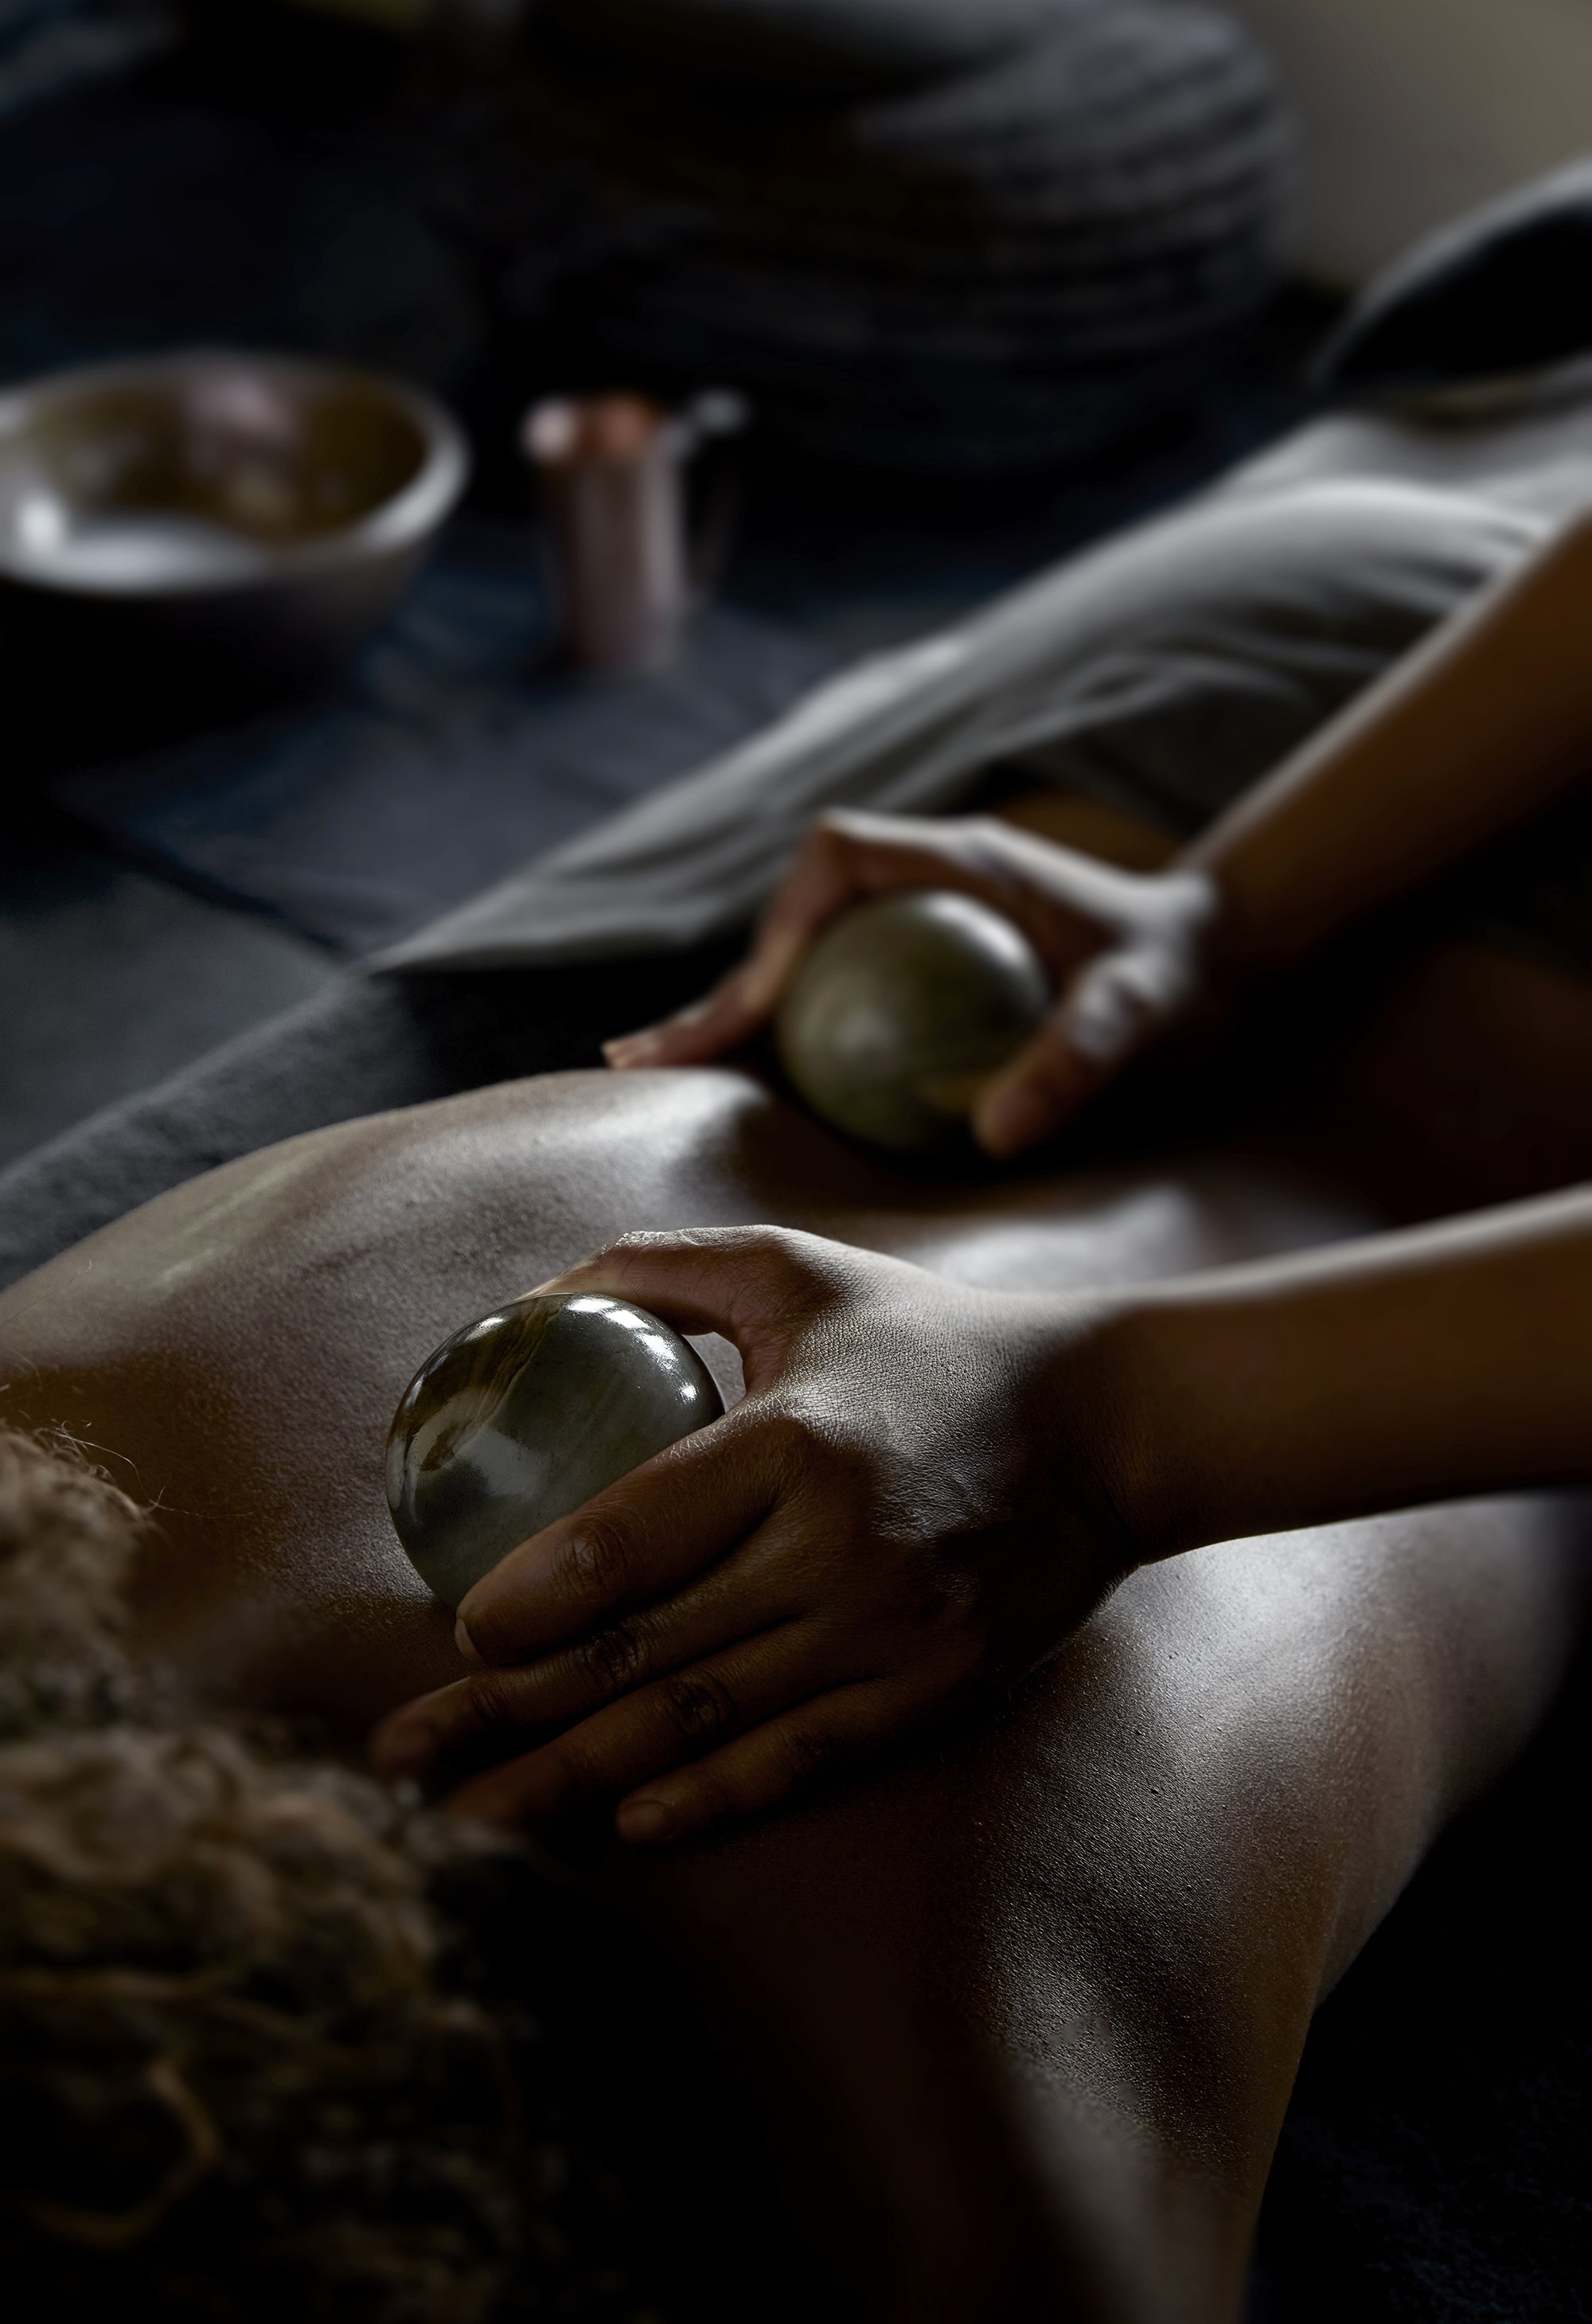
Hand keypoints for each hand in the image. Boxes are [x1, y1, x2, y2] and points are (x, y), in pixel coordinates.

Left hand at [371, 1227, 1147, 1845]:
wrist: (1106, 1424)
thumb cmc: (927, 1338)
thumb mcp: (794, 1271)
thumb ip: (654, 1271)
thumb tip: (517, 1310)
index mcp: (792, 1442)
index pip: (627, 1545)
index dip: (528, 1604)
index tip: (458, 1633)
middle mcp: (835, 1552)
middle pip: (641, 1655)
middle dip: (506, 1715)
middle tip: (400, 1753)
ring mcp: (886, 1636)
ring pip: (700, 1725)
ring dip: (572, 1780)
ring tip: (472, 1814)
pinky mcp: (930, 1691)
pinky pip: (795, 1762)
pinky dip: (704, 1799)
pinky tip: (623, 1825)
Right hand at [602, 809, 1223, 1154]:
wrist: (1220, 963)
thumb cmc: (1183, 972)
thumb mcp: (1147, 1009)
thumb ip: (1083, 1056)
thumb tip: (998, 1135)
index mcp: (956, 860)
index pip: (836, 860)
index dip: (781, 924)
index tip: (758, 1005)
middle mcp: (919, 892)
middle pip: (792, 927)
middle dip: (720, 988)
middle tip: (644, 1059)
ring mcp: (914, 940)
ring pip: (804, 975)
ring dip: (734, 1022)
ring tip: (658, 1077)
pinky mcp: (922, 990)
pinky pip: (842, 1019)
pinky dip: (790, 1055)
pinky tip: (754, 1113)